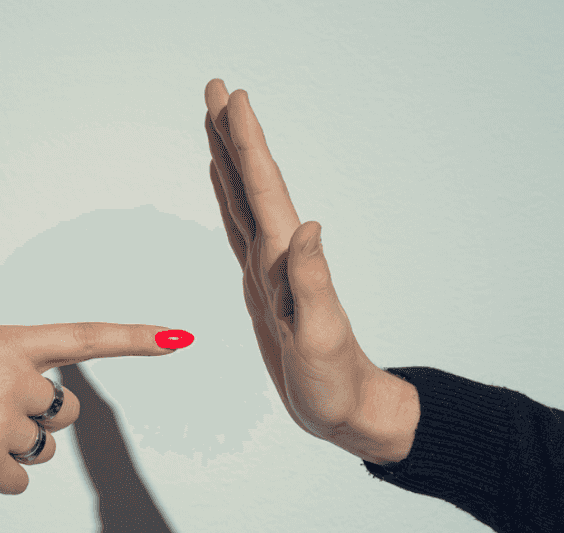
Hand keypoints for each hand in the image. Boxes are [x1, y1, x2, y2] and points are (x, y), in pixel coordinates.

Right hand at [0, 322, 187, 493]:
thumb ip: (8, 367)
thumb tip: (41, 419)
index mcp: (10, 339)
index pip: (86, 338)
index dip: (137, 339)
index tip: (182, 337)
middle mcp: (16, 376)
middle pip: (63, 415)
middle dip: (36, 421)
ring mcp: (2, 419)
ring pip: (38, 452)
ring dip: (8, 449)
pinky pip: (16, 482)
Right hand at [203, 79, 416, 462]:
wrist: (349, 411)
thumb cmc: (337, 384)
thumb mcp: (321, 338)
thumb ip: (312, 282)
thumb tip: (308, 226)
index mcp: (288, 262)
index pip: (265, 191)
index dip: (247, 144)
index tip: (234, 99)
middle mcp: (278, 256)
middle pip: (251, 183)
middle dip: (233, 135)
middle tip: (216, 89)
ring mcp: (269, 269)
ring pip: (242, 200)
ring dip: (228, 159)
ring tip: (214, 123)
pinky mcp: (263, 286)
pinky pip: (240, 230)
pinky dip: (229, 200)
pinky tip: (224, 185)